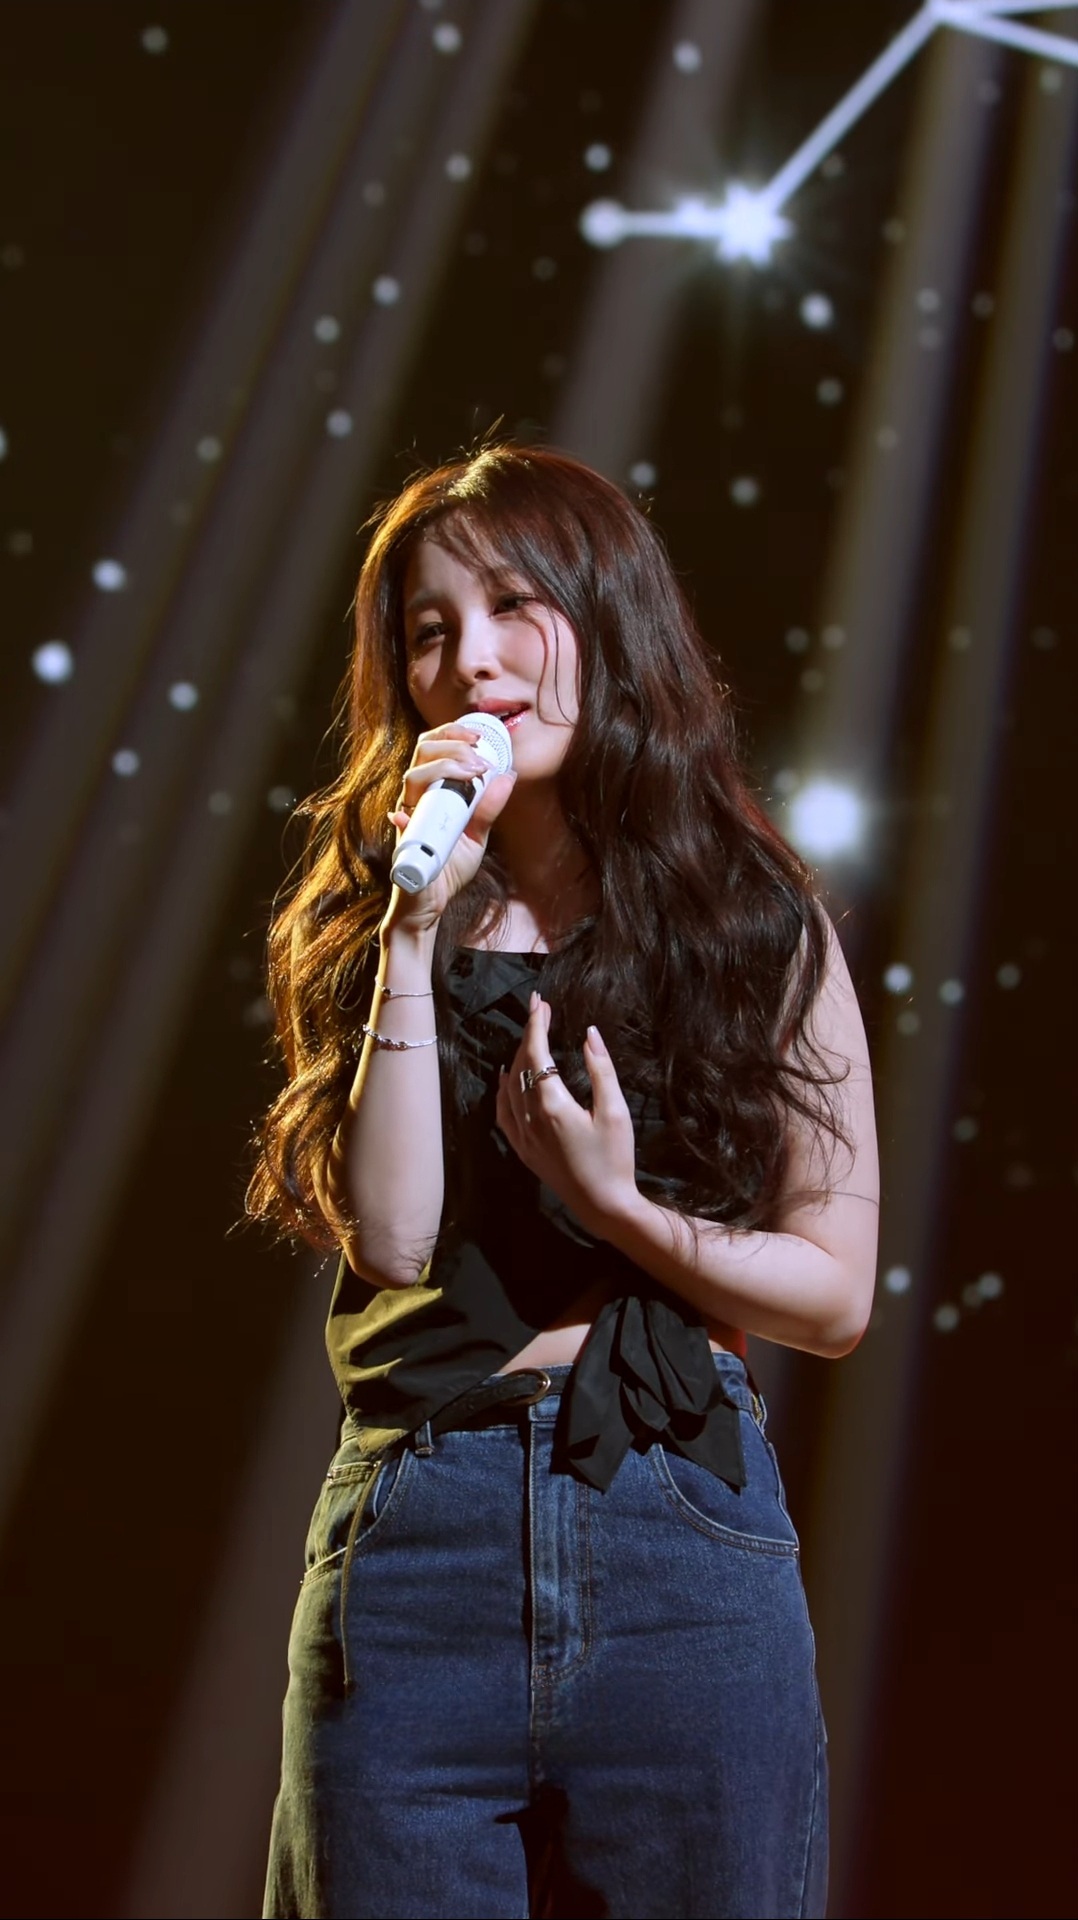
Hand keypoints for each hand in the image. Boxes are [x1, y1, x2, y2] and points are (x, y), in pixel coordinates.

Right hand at [383, 723, 516, 933]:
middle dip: (452, 744)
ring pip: (412, 777)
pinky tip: (421, 814)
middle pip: (422, 752)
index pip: (434, 748)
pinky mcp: (403, 839)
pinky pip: (401, 821)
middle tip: (479, 756)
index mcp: (432, 791)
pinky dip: (409, 815)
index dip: (453, 734)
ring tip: (472, 773)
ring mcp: (407, 817)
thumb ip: (489, 809)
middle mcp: (416, 798)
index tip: (479, 736)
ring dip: (444, 768)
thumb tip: (508, 777)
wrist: (430, 903)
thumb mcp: (477, 836)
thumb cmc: (448, 866)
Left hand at [495, 993, 639, 1239]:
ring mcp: (522, 1135)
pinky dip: (502, 1089)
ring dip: (518, 1057)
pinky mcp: (522, 1149)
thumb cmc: (615, 1158)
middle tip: (541, 1010)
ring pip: (509, 1086)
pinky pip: (502, 1112)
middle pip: (520, 1065)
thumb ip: (601, 1070)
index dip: (537, 1024)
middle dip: (529, 1034)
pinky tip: (505, 1076)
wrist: (603, 1205)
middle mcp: (530, 1117)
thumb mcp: (616, 1111)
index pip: (537, 1053)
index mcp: (552, 1105)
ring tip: (532, 1037)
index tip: (541, 1002)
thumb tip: (589, 1034)